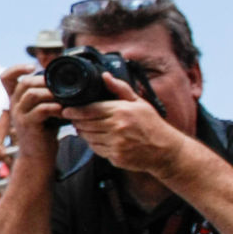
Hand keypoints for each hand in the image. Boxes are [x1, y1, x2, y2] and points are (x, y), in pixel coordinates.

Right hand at [0, 64, 59, 162]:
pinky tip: (63, 111)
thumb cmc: (44, 132)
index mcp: (16, 99)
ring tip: (64, 98)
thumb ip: (45, 96)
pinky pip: (41, 110)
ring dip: (51, 93)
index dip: (17, 68)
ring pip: (32, 94)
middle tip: (60, 85)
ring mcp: (19, 115)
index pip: (6, 77)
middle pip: (24, 82)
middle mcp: (14, 105)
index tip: (32, 67)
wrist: (38, 157)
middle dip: (44, 81)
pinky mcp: (28, 125)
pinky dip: (54, 108)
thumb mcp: (42, 110)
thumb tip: (62, 80)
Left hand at [63, 73, 187, 177]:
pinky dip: (93, 144)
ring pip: (88, 137)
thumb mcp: (139, 103)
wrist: (166, 151)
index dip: (74, 111)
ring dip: (83, 132)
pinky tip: (98, 139)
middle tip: (74, 118)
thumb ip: (120, 89)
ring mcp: (116, 144)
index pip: (89, 110)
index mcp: (121, 111)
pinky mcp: (116, 157)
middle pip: (85, 124)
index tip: (66, 110)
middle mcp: (117, 128)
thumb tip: (105, 76)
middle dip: (77, 121)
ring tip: (85, 128)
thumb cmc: (152, 124)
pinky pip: (96, 149)